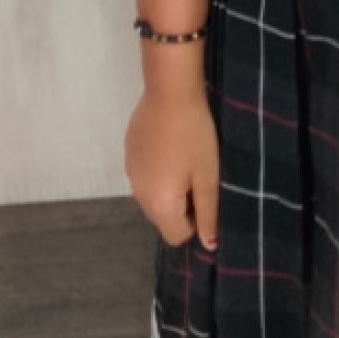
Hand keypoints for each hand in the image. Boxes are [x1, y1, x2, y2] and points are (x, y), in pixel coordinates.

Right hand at [125, 89, 218, 247]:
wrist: (169, 91)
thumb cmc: (194, 134)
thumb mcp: (208, 174)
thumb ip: (209, 213)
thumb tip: (209, 246)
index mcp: (159, 204)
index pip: (177, 236)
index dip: (197, 222)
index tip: (206, 194)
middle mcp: (139, 194)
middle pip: (163, 217)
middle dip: (183, 204)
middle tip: (199, 174)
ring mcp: (130, 173)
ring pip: (153, 195)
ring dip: (170, 187)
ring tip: (186, 157)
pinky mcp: (129, 153)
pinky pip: (145, 174)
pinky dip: (158, 169)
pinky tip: (171, 144)